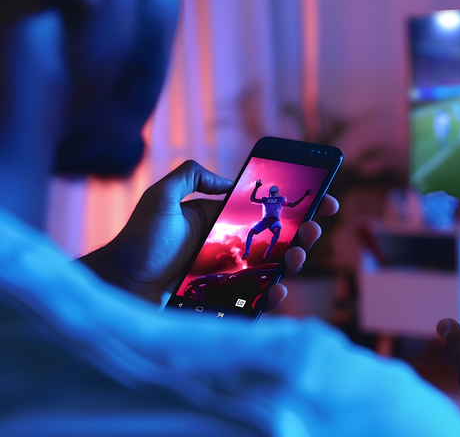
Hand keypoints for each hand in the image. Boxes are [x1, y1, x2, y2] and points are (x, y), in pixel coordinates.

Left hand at [81, 161, 338, 311]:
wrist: (120, 282)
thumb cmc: (138, 240)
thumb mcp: (162, 195)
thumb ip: (191, 174)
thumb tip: (226, 180)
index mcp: (223, 222)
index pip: (268, 213)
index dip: (298, 207)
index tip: (323, 200)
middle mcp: (232, 249)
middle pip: (280, 241)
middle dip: (305, 233)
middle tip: (316, 227)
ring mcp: (230, 276)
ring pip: (274, 270)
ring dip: (294, 261)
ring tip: (299, 255)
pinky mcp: (225, 300)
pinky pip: (256, 299)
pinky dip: (272, 296)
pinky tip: (279, 288)